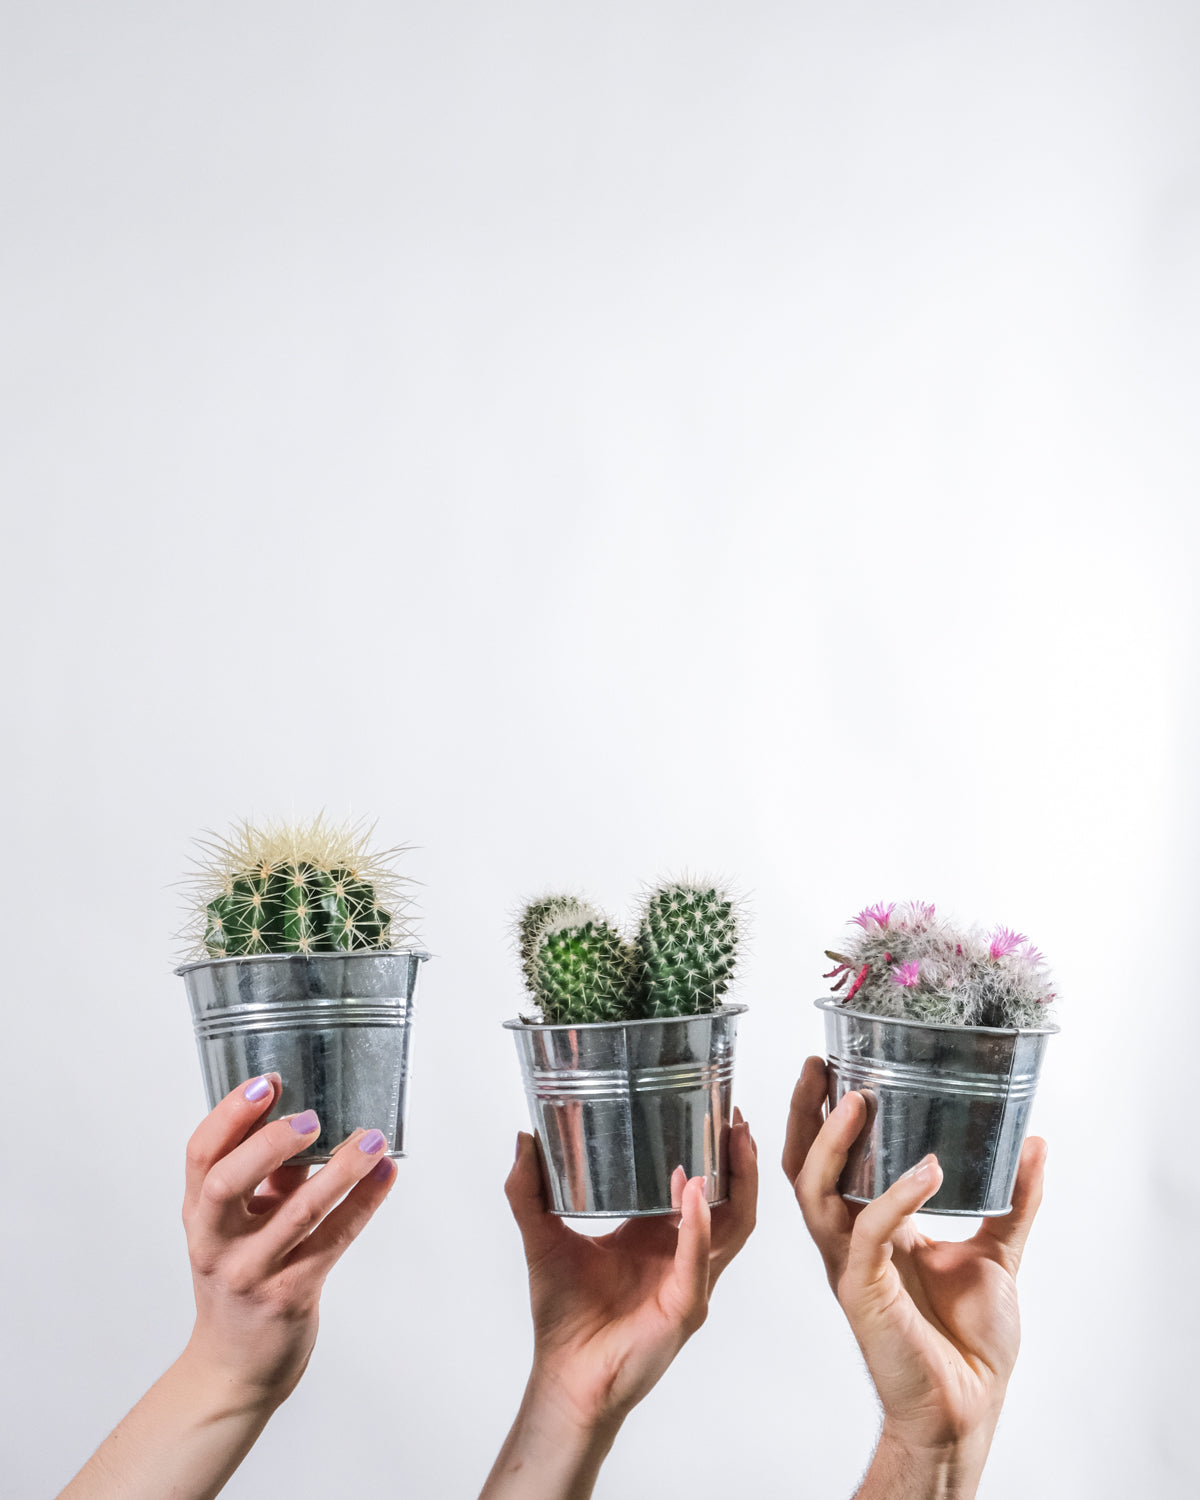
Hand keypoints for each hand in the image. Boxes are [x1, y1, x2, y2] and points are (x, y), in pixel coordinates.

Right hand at [58, 1076, 395, 1498]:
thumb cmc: (241, 1278)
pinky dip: (363, 1202)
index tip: (268, 1082)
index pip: (200, 1155)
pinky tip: (385, 1174)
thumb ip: (268, 1175)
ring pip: (295, 1214)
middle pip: (226, 1182)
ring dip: (339, 1171)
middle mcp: (216, 1242)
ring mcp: (251, 1272)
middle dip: (269, 1144)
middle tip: (313, 1117)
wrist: (234, 1369)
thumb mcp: (239, 1225)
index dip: (231, 1115)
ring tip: (372, 1139)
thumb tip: (311, 1118)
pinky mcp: (290, 1295)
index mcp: (200, 1214)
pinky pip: (332, 1241)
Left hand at [481, 1111, 756, 1498]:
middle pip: (730, 1201)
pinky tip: (690, 1192)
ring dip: (736, 1183)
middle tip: (734, 1118)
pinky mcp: (685, 1306)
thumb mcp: (542, 1237)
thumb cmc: (564, 1316)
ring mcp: (690, 1280)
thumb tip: (525, 1138)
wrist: (565, 1376)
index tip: (710, 1110)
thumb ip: (528, 1191)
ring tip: (733, 1143)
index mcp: (656, 1236)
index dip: (709, 1151)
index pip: (695, 1186)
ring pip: (732, 1227)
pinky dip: (697, 1224)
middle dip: (739, 1160)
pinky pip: (699, 1260)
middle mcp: (681, 1254)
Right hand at [783, 1058, 1045, 1489]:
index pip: (830, 1159)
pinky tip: (926, 1170)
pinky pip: (869, 1234)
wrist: (971, 1406)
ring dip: (832, 1144)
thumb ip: (1012, 1199)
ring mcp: (851, 1265)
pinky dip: (895, 1197)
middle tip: (821, 1066)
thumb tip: (1035, 1142)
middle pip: (803, 1165)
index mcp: (870, 1227)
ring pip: (816, 1192)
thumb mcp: (997, 1253)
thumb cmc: (970, 1343)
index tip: (833, 1063)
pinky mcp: (864, 1292)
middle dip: (804, 1115)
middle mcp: (849, 1240)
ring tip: (857, 1102)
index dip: (822, 1114)